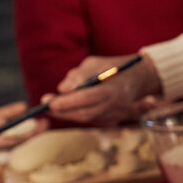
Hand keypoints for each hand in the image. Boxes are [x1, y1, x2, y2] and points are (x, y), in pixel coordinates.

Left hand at [47, 55, 161, 125]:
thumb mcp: (95, 63)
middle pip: (85, 113)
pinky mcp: (114, 120)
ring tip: (53, 106)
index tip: (49, 101)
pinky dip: (78, 115)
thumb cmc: (113, 66)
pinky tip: (68, 109)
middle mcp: (116, 105)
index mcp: (114, 89)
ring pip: (86, 119)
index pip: (88, 98)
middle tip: (45, 106)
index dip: (67, 102)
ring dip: (67, 114)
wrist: (138, 78)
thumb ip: (79, 75)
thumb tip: (61, 89)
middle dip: (63, 111)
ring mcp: (116, 115)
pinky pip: (91, 120)